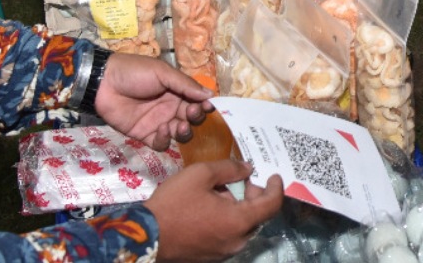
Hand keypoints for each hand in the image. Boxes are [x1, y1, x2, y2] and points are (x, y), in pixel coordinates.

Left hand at [94, 53, 213, 150]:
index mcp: (176, 90)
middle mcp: (170, 107)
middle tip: (191, 113)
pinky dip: (164, 140)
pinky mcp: (144, 135)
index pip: (196, 101)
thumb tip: (211, 95)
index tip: (209, 107)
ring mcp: (158, 122)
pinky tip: (161, 130)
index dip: (204, 105)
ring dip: (184, 131)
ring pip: (179, 133)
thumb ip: (185, 85)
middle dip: (195, 118)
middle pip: (191, 118)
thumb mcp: (162, 73)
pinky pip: (160, 143)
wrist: (103, 83)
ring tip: (180, 126)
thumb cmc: (134, 72)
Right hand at [143, 160, 283, 261]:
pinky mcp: (212, 257)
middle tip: (242, 179)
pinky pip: (229, 235)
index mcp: (238, 221)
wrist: (145, 236)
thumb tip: (248, 169)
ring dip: (239, 207)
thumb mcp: (200, 174)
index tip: (274, 175)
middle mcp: (237, 241)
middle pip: (257, 216)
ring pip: (242, 226)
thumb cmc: (174, 204)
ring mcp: (224, 252)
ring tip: (220, 191)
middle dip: (254, 195)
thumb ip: (229, 169)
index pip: (271, 205)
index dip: (276, 188)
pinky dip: (228, 219)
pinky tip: (210, 207)